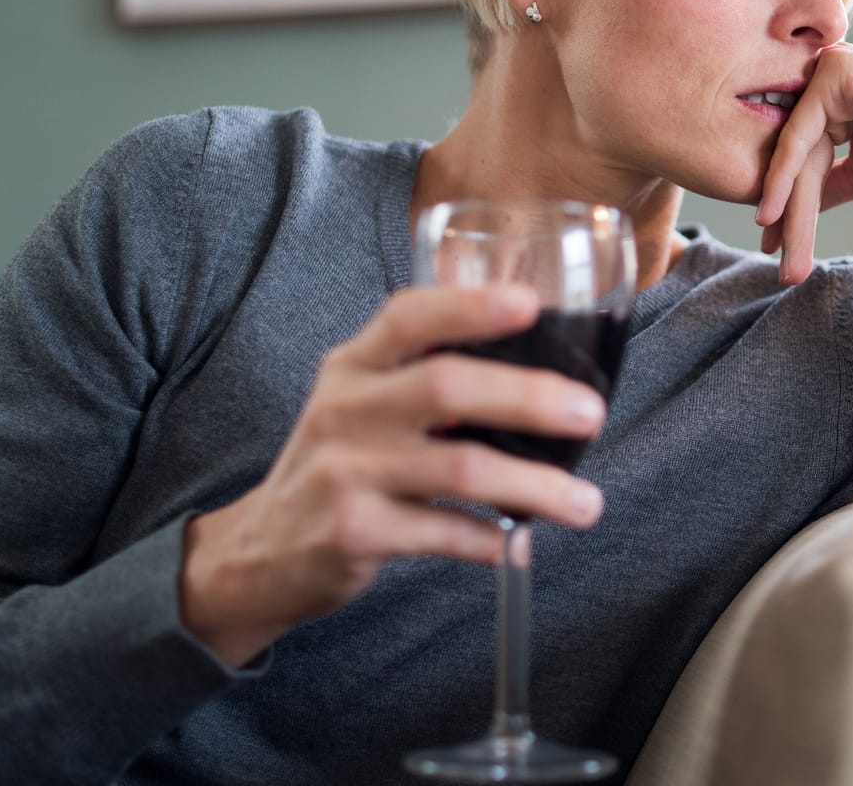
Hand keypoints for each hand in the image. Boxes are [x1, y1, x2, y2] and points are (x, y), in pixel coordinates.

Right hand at [179, 285, 607, 667]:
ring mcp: (347, 471)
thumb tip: (541, 372)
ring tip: (586, 503)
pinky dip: (493, 539)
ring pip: (460, 468)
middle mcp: (346, 409)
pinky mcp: (355, 532)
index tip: (531, 303)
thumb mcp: (359, 402)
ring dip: (536, 486)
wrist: (261, 550)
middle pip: (447, 386)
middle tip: (591, 414)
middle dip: (529, 396)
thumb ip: (423, 376)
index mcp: (354, 365)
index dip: (470, 305)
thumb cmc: (339, 464)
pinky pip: (445, 532)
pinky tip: (520, 543)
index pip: (408, 317)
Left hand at [754, 45, 852, 283]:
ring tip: (783, 257)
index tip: (774, 248)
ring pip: (796, 153)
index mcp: (835, 95)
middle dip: (788, 216)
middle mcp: (826, 76)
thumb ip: (828, 186)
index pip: (802, 156)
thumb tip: (789, 214)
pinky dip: (785, 178)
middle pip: (797, 158)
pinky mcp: (833, 72)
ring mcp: (827, 70)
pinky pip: (800, 135)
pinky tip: (773, 214)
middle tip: (780, 266)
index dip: (788, 205)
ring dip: (790, 210)